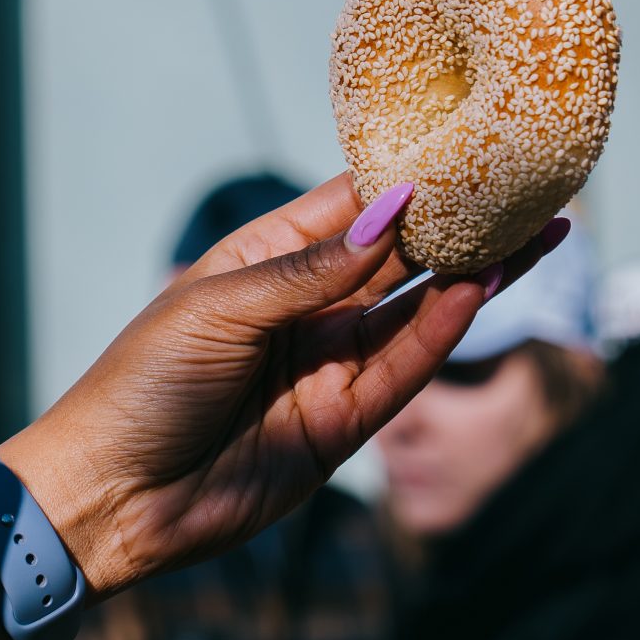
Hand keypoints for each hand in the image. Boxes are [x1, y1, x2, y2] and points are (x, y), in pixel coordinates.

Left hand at [0, 175, 567, 595]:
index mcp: (259, 264)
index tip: (462, 142)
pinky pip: (402, 370)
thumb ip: (311, 270)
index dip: (402, 178)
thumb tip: (391, 214)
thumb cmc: (140, 388)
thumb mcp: (218, 309)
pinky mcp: (340, 426)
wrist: (110, 498)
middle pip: (395, 259)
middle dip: (457, 224)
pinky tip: (478, 288)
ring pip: (414, 312)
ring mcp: (324, 367)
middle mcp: (302, 310)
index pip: (346, 208)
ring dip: (470, 275)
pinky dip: (441, 331)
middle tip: (525, 187)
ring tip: (530, 231)